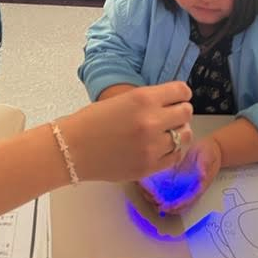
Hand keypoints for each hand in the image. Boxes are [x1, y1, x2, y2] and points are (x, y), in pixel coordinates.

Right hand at [59, 82, 192, 181]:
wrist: (72, 148)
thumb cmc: (92, 121)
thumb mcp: (122, 100)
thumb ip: (149, 101)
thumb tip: (171, 104)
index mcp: (143, 99)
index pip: (181, 91)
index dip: (180, 94)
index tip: (177, 98)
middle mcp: (152, 121)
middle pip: (186, 112)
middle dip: (179, 112)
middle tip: (170, 116)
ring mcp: (152, 146)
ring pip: (185, 135)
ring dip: (178, 132)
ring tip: (166, 133)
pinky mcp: (149, 166)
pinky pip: (175, 156)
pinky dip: (172, 150)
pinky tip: (161, 147)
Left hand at [141, 136, 221, 214]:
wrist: (211, 149)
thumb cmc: (210, 152)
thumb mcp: (208, 155)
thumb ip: (205, 165)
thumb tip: (202, 175)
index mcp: (199, 186)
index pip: (189, 200)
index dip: (178, 204)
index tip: (167, 206)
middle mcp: (192, 189)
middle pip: (180, 205)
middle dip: (167, 207)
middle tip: (155, 203)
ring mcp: (185, 186)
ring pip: (174, 200)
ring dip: (163, 203)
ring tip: (150, 198)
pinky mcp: (180, 181)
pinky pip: (170, 192)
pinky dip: (162, 195)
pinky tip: (151, 192)